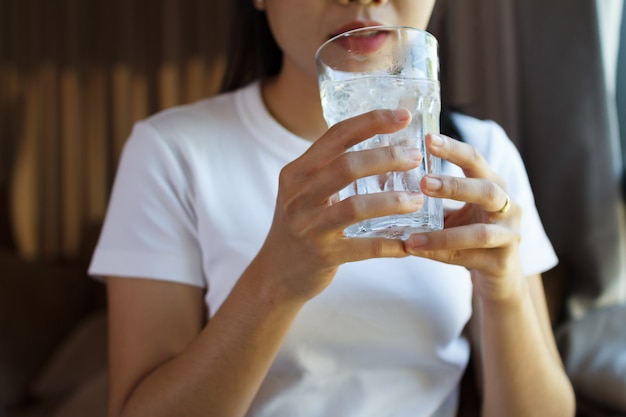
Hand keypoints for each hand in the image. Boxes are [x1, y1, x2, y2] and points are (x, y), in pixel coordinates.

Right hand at [254, 109, 421, 302]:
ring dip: (392, 201)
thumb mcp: (304, 191)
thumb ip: (331, 170)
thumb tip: (384, 146)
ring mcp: (309, 226)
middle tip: (414, 157)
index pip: (336, 136)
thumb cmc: (301, 226)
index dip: (371, 122)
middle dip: (387, 158)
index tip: (402, 115)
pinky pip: (364, 247)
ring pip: (356, 206)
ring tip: (418, 199)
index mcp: (297, 172)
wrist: (275, 273)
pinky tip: (409, 243)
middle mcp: (299, 196)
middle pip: (347, 166)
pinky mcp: (322, 255)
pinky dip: (390, 245)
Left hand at [405, 133, 524, 302]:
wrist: (498, 278)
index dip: (453, 148)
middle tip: (423, 182)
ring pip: (480, 233)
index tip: (427, 138)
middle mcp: (508, 206)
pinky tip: (417, 252)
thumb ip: (427, 197)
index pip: (475, 160)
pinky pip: (469, 259)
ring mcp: (509, 236)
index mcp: (493, 185)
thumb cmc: (468, 238)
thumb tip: (381, 175)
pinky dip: (441, 255)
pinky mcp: (502, 263)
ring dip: (444, 235)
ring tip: (412, 236)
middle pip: (487, 189)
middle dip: (454, 185)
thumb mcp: (449, 212)